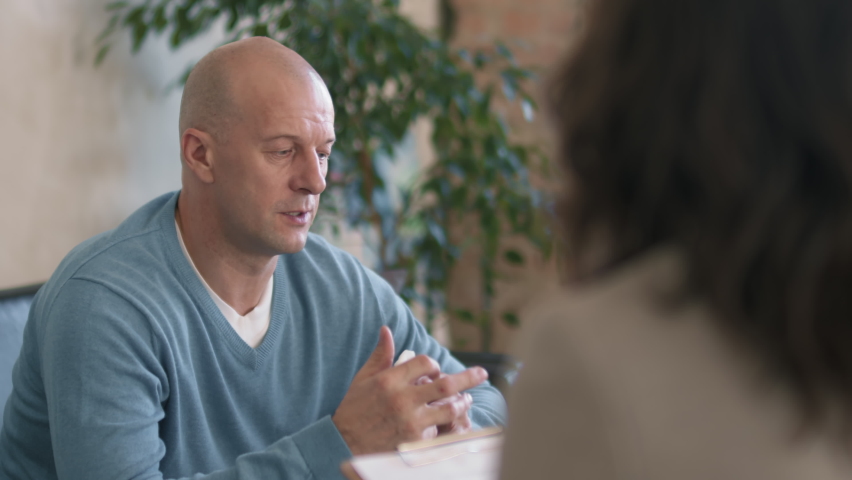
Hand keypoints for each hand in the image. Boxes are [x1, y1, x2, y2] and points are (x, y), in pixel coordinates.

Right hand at [332, 326, 488, 454]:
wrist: (342, 443)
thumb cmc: (354, 409)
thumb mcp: (364, 378)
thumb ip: (381, 355)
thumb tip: (386, 329)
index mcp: (389, 380)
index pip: (424, 362)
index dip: (433, 365)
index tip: (434, 371)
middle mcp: (402, 399)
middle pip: (446, 385)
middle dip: (468, 377)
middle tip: (482, 373)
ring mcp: (409, 421)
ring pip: (448, 409)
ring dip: (461, 404)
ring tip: (466, 400)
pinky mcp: (413, 442)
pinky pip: (438, 432)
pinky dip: (442, 427)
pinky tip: (444, 425)